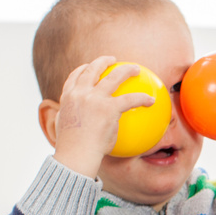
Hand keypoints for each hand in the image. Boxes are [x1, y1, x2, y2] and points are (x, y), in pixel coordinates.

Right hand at [51, 56, 153, 178]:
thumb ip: (71, 119)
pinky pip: (130, 99)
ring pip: (114, 77)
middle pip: (93, 69)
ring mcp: (94, 98)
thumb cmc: (73, 149)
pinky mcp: (108, 108)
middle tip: (113, 60)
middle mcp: (80, 93)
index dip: (84, 69)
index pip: (74, 76)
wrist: (76, 154)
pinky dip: (142, 98)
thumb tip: (80, 123)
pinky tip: (151, 100)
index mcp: (67, 97)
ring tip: (136, 69)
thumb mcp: (65, 128)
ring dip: (126, 70)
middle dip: (104, 61)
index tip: (90, 66)